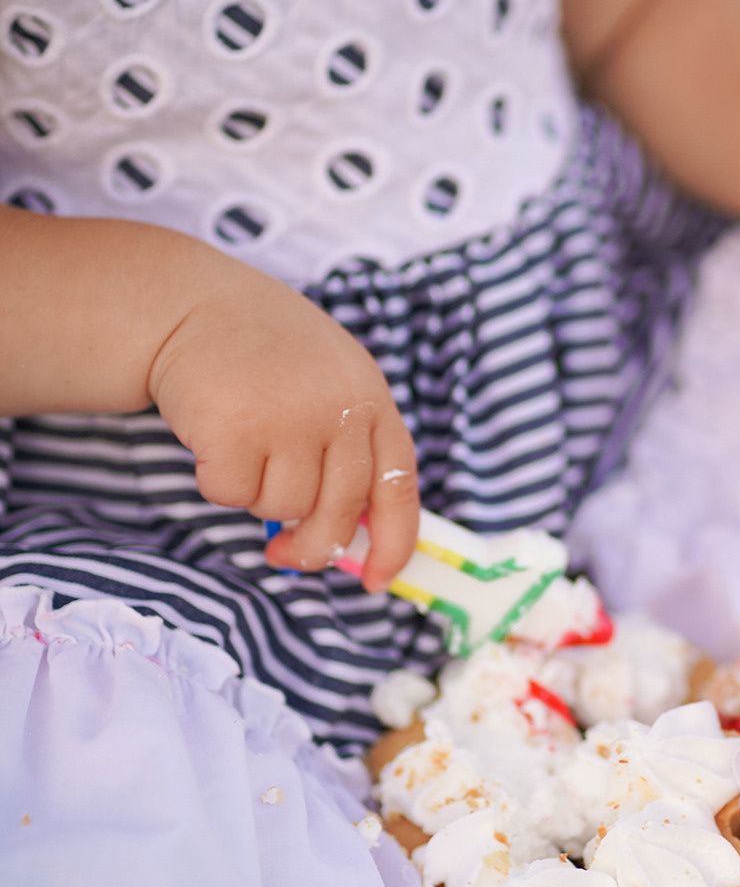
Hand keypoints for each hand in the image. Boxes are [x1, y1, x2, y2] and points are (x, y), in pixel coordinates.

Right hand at [148, 262, 417, 588]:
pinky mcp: (235, 428)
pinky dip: (216, 480)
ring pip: (281, 509)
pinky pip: (231, 496)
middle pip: (338, 515)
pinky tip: (213, 435)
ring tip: (245, 443)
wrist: (194, 305)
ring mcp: (289, 419)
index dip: (394, 544)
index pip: (399, 489)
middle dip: (310, 547)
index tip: (376, 581)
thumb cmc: (265, 356)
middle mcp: (339, 410)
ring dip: (257, 494)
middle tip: (282, 552)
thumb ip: (348, 451)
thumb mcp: (330, 386)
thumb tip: (352, 542)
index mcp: (371, 402)